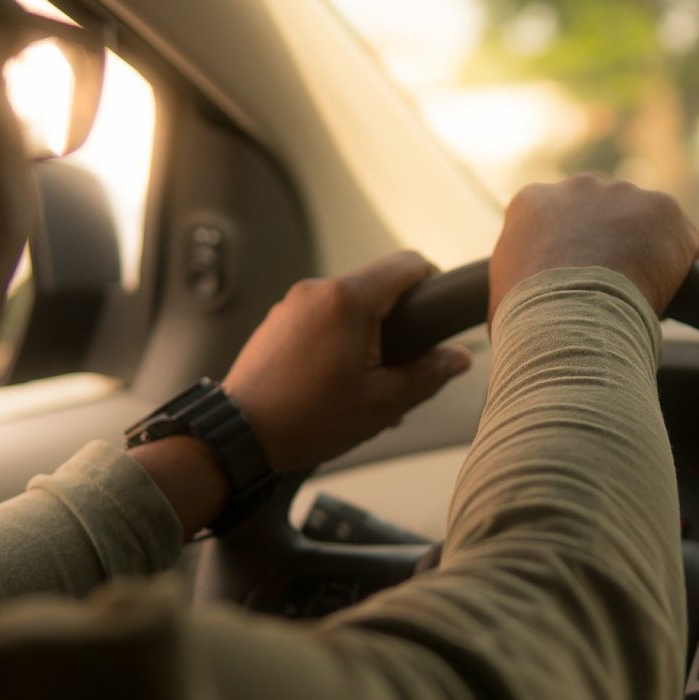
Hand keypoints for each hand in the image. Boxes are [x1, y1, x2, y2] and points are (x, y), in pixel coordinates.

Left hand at [224, 252, 470, 469]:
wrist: (239, 435)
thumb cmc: (308, 419)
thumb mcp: (383, 403)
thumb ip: (428, 374)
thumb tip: (459, 357)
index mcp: (349, 300)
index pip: (408, 264)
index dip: (432, 282)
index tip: (437, 312)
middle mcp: (318, 290)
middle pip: (377, 287)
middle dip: (396, 323)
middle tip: (399, 368)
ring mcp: (293, 303)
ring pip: (348, 306)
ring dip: (366, 336)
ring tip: (363, 385)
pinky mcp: (277, 321)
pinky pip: (321, 319)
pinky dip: (337, 341)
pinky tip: (334, 384)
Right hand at [489, 174, 698, 322]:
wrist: (567, 320)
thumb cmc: (527, 321)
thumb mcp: (501, 298)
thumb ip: (515, 285)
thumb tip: (516, 314)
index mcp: (532, 202)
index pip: (558, 222)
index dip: (571, 256)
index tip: (577, 285)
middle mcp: (577, 186)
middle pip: (603, 214)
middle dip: (610, 246)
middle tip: (610, 291)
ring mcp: (623, 194)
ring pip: (644, 225)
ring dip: (645, 255)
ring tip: (637, 299)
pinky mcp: (664, 210)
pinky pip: (681, 241)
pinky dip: (680, 269)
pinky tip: (667, 297)